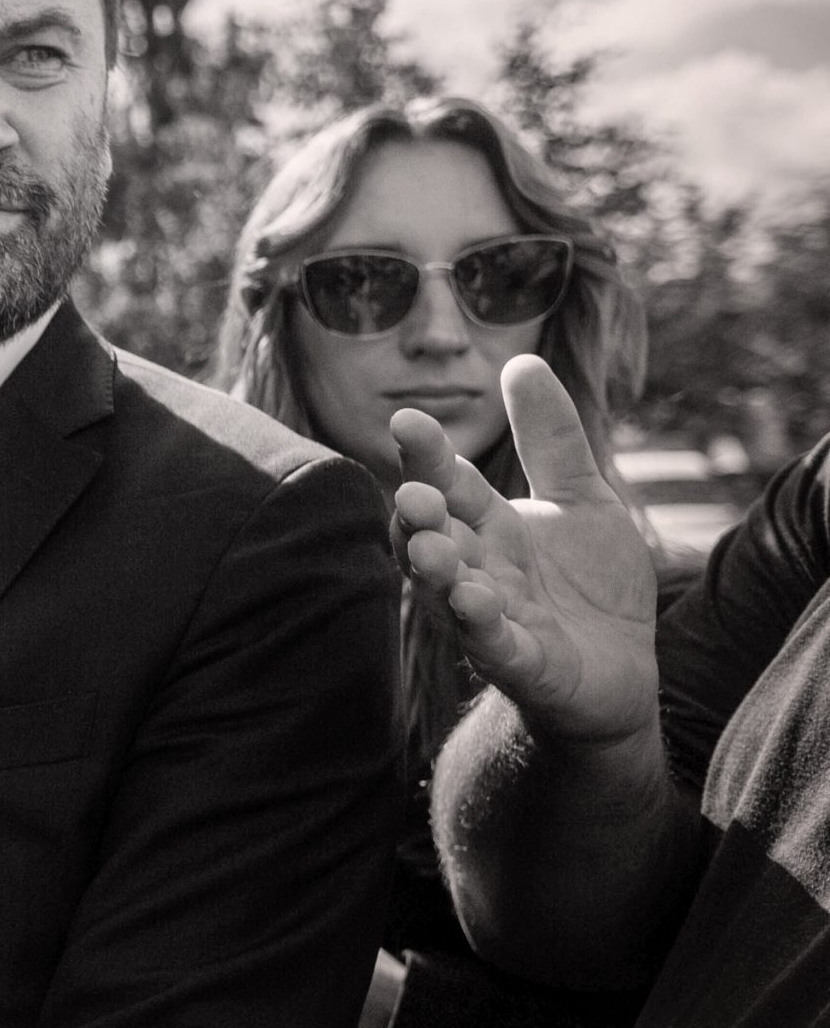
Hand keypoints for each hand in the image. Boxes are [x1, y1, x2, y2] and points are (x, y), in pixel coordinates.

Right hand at [390, 356, 657, 748]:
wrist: (620, 668)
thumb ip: (550, 436)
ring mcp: (489, 618)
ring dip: (434, 572)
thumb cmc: (588, 585)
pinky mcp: (519, 664)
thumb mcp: (582, 497)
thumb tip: (522, 358)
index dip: (426, 455)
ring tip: (430, 548)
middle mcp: (474, 568)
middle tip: (413, 494)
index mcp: (485, 525)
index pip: (447, 483)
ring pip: (447, 592)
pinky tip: (476, 601)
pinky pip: (492, 645)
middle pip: (433, 537)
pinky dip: (480, 625)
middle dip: (417, 517)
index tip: (407, 419)